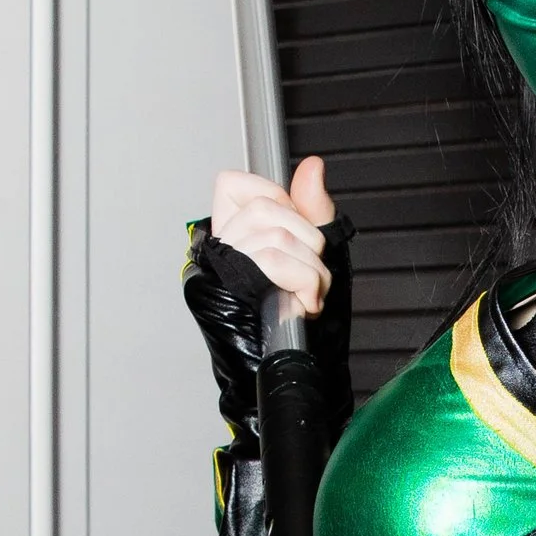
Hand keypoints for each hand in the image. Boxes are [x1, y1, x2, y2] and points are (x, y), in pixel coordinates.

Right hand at [211, 154, 333, 311]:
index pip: (231, 183)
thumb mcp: (318, 253)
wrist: (305, 368)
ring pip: (274, 234)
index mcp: (232, 234)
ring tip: (309, 294)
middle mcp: (219, 249)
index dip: (274, 199)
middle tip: (311, 275)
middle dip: (307, 240)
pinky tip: (304, 303)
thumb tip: (312, 167)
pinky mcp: (223, 292)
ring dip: (310, 269)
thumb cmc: (307, 318)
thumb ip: (314, 208)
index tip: (295, 235)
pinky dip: (303, 281)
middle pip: (264, 207)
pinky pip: (271, 261)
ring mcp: (217, 270)